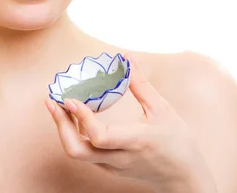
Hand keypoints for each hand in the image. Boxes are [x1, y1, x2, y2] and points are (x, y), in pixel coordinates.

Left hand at [46, 53, 215, 191]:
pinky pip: (84, 152)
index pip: (101, 136)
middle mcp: (120, 158)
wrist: (185, 180)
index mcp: (137, 142)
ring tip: (59, 105)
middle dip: (60, 125)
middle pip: (77, 150)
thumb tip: (126, 57)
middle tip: (52, 101)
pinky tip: (74, 116)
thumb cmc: (178, 143)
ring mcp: (111, 166)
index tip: (70, 99)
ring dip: (63, 128)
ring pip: (77, 152)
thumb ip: (141, 85)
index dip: (82, 118)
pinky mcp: (108, 168)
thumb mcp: (163, 111)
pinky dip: (74, 134)